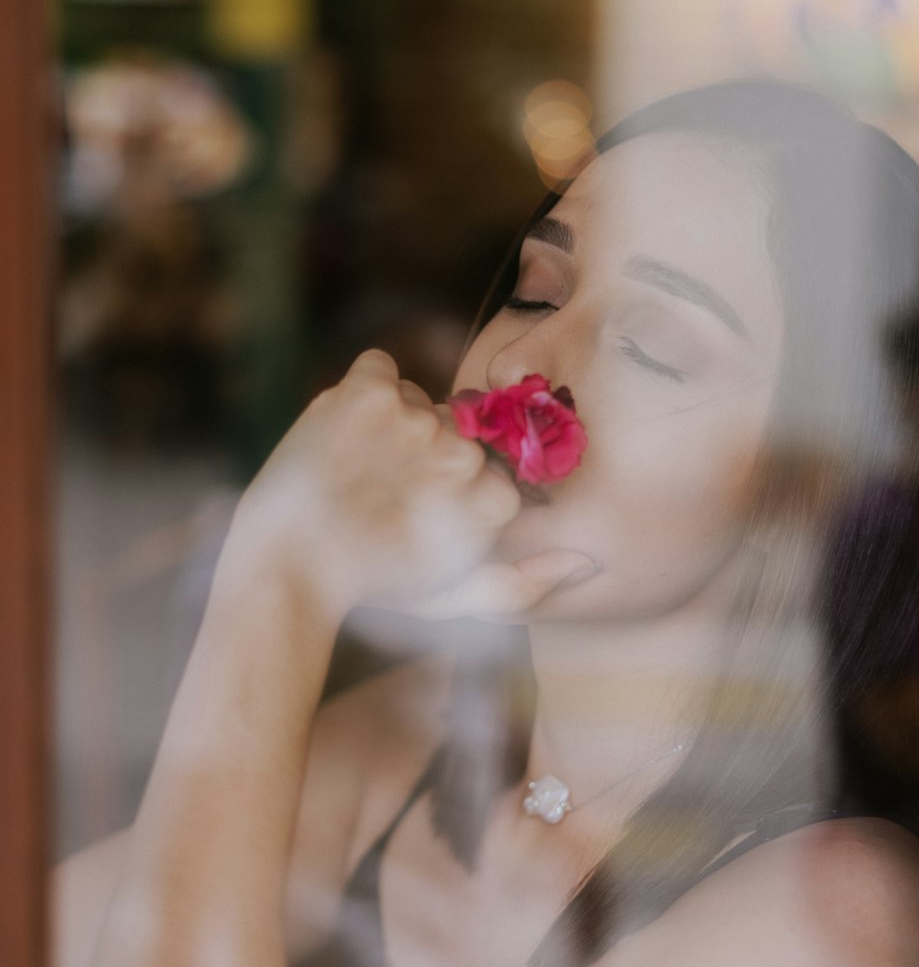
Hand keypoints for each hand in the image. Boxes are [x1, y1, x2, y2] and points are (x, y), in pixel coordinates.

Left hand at [230, 349, 593, 622]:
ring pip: (419, 399)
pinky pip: (379, 367)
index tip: (419, 518)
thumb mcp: (453, 599)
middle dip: (427, 456)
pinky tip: (343, 437)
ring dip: (393, 426)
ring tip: (358, 473)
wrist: (286, 568)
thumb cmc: (373, 588)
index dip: (456, 491)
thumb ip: (520, 586)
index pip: (491, 468)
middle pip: (459, 430)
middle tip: (382, 496)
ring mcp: (413, 418)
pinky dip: (363, 391)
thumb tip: (584, 561)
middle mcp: (460, 453)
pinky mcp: (366, 391)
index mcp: (489, 499)